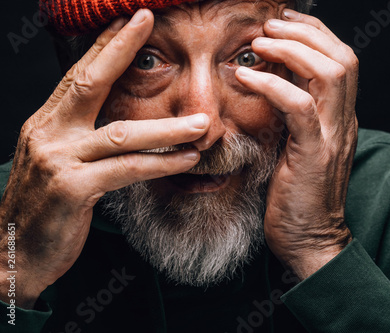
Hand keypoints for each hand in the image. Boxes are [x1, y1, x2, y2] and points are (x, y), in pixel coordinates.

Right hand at [0, 9, 208, 307]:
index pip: (77, 75)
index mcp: (46, 123)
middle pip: (89, 83)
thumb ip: (83, 137)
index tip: (129, 20)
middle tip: (148, 22)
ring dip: (167, 127)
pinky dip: (161, 163)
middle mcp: (48, 134)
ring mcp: (58, 160)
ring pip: (121, 133)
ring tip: (200, 123)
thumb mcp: (59, 161)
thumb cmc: (46, 206)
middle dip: (120, 49)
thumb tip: (121, 122)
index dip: (104, 45)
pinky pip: (127, 170)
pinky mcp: (73, 189)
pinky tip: (186, 159)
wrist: (14, 253)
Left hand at [236, 9, 357, 279]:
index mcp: (341, 118)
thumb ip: (297, 117)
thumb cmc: (299, 195)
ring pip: (328, 74)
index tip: (286, 22)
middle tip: (272, 24)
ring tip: (260, 42)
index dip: (317, 33)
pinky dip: (271, 85)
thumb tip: (274, 87)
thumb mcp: (301, 147)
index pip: (343, 60)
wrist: (311, 239)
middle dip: (307, 32)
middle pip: (342, 57)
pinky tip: (245, 76)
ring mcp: (331, 137)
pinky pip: (298, 107)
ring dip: (292, 50)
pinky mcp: (313, 154)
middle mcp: (343, 122)